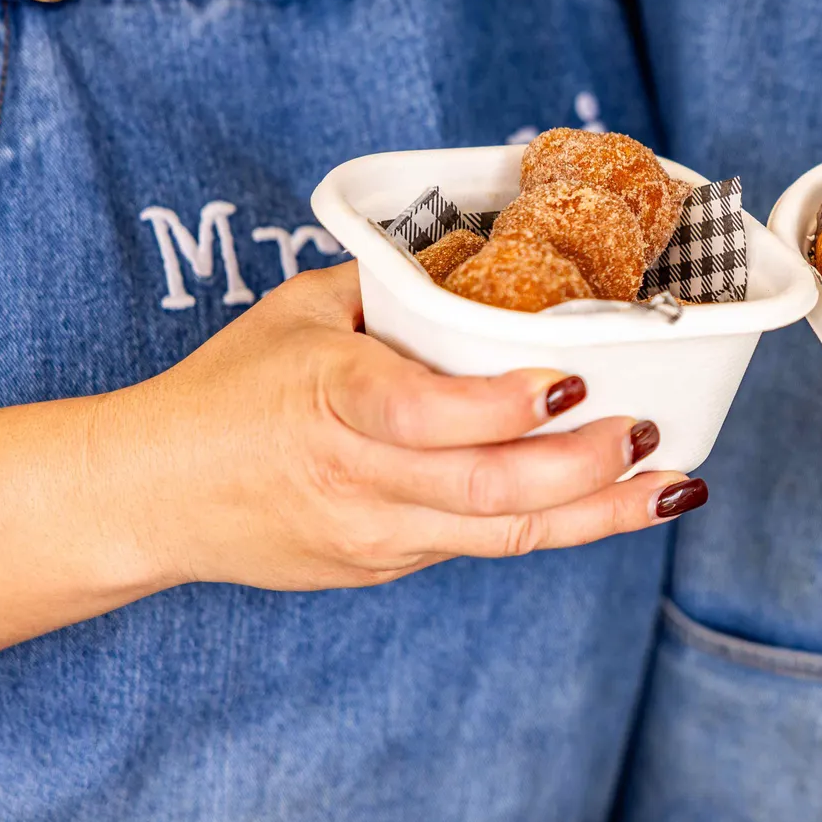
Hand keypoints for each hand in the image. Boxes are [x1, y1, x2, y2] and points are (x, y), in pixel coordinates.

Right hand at [98, 262, 700, 593]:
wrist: (148, 497)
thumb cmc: (228, 390)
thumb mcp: (298, 314)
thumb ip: (388, 289)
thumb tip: (483, 255)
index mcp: (329, 400)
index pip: (422, 414)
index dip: (503, 405)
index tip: (571, 378)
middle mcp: (357, 478)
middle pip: (485, 488)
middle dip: (582, 465)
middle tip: (648, 430)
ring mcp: (375, 534)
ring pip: (502, 534)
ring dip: (599, 512)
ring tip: (673, 486)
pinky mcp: (389, 565)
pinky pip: (485, 545)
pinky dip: (559, 526)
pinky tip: (620, 504)